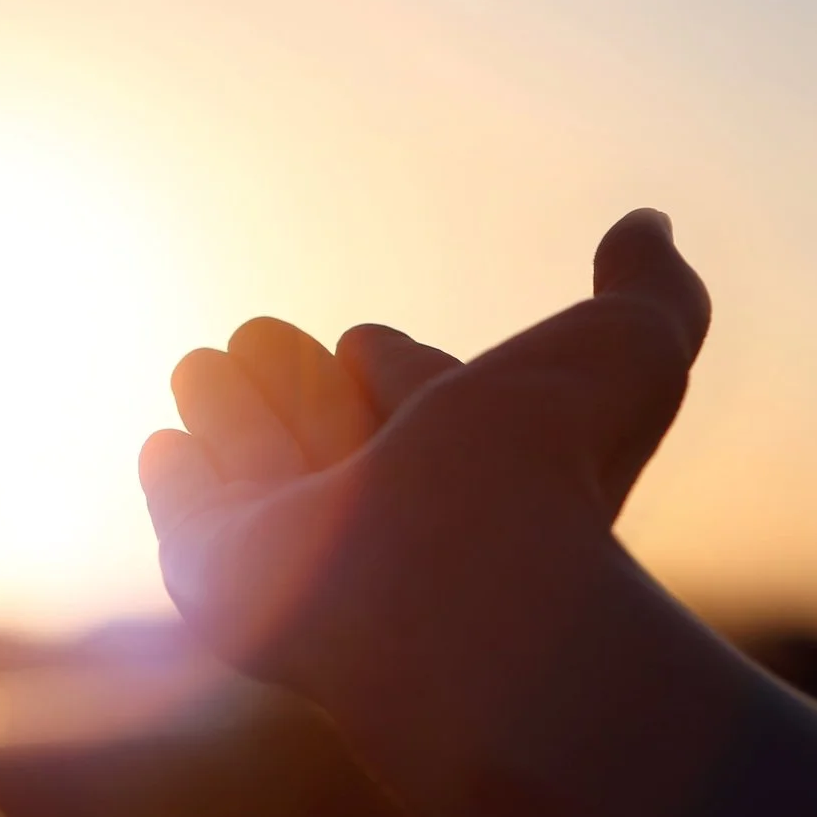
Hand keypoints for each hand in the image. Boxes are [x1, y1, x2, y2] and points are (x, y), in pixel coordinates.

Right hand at [138, 209, 711, 694]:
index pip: (413, 392)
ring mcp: (295, 543)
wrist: (455, 591)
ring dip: (226, 407)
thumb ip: (651, 288)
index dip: (392, 363)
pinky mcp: (216, 570)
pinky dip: (173, 479)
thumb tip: (647, 224)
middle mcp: (381, 506)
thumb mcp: (627, 348)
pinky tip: (166, 446)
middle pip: (324, 425)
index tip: (368, 346)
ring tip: (204, 364)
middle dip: (294, 378)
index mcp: (468, 456)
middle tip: (262, 335)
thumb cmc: (546, 477)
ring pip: (252, 461)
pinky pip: (186, 513)